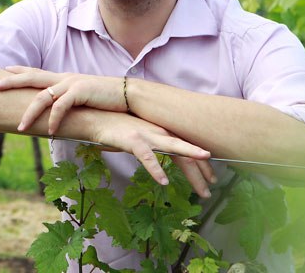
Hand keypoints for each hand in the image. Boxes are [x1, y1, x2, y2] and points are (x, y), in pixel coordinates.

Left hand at [0, 66, 126, 134]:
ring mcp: (72, 84)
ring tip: (20, 127)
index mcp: (64, 79)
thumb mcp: (84, 99)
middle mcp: (64, 78)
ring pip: (43, 97)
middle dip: (12, 81)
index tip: (4, 70)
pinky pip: (61, 107)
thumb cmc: (107, 100)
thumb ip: (69, 103)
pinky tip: (50, 131)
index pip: (37, 73)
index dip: (20, 71)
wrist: (129, 95)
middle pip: (32, 78)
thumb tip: (58, 113)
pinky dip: (54, 120)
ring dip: (30, 113)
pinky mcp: (81, 92)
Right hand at [92, 114, 213, 195]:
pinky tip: (164, 181)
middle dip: (202, 171)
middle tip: (211, 189)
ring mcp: (147, 135)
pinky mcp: (132, 140)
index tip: (211, 177)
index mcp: (161, 131)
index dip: (201, 162)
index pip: (187, 147)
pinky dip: (156, 169)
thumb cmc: (113, 127)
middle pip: (187, 152)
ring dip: (191, 171)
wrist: (93, 117)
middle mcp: (159, 131)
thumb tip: (157, 156)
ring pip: (176, 152)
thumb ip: (150, 144)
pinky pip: (147, 157)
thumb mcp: (138, 136)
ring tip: (203, 185)